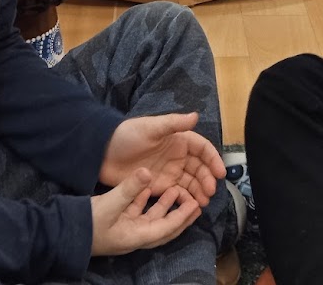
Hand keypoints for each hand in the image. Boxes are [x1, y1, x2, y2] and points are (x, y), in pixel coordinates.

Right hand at [90, 168, 201, 255]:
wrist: (61, 232)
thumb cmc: (87, 223)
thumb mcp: (110, 204)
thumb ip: (131, 188)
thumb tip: (148, 171)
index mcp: (137, 236)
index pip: (167, 228)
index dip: (182, 217)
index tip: (196, 205)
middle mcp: (134, 235)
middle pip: (164, 227)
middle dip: (179, 215)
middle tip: (194, 201)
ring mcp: (124, 229)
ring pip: (150, 217)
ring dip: (163, 205)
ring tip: (175, 189)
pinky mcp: (115, 221)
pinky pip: (135, 211)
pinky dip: (144, 200)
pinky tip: (147, 186)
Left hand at [100, 112, 224, 205]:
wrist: (102, 153)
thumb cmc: (127, 136)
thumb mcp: (150, 127)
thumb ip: (173, 123)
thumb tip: (195, 116)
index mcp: (178, 140)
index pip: (202, 149)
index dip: (212, 159)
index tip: (220, 173)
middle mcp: (177, 156)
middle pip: (199, 168)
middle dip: (207, 179)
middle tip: (209, 192)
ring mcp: (170, 172)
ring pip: (191, 182)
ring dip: (199, 191)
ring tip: (202, 203)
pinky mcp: (160, 186)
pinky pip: (178, 193)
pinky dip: (186, 199)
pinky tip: (190, 206)